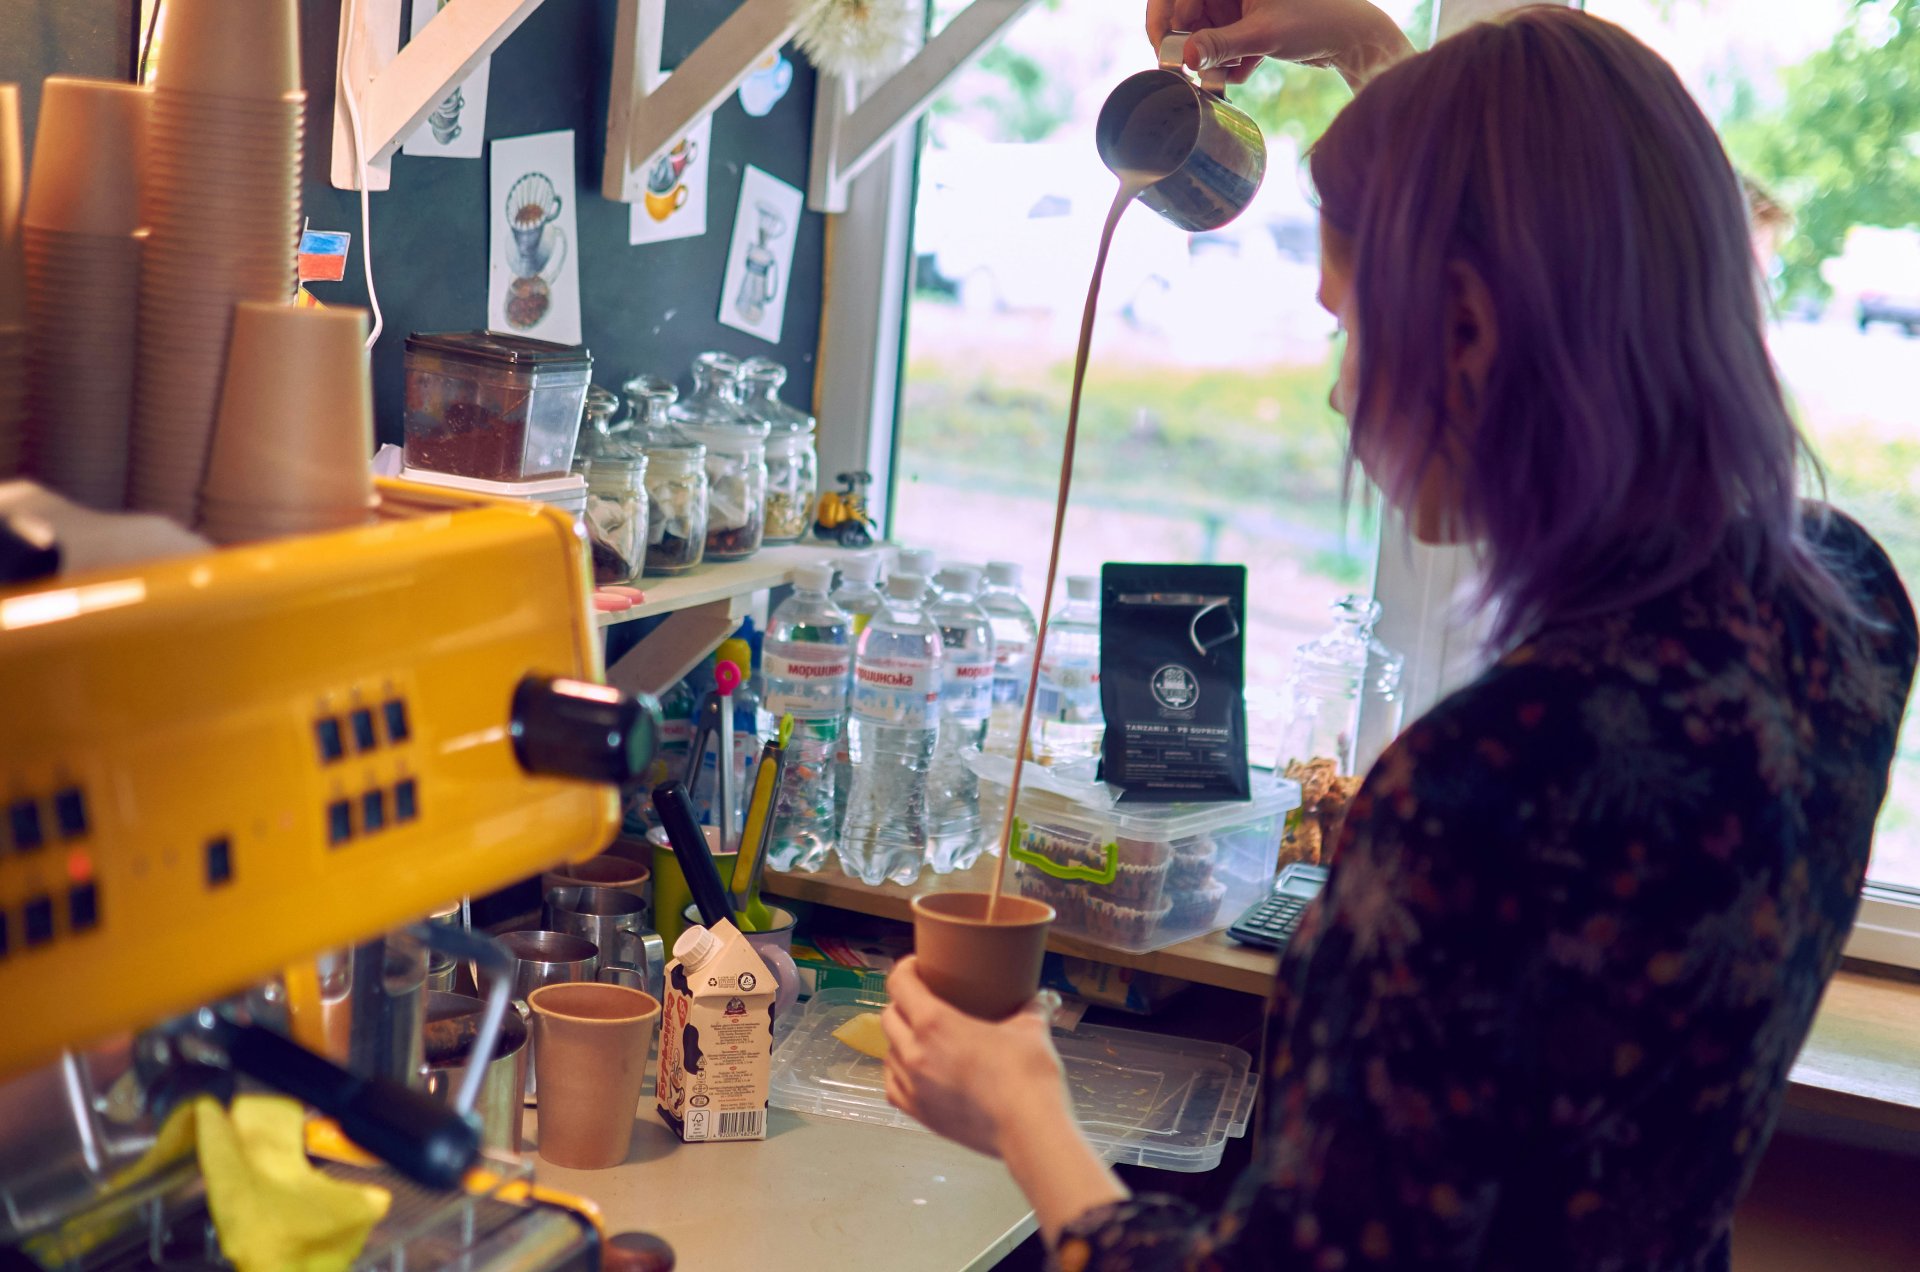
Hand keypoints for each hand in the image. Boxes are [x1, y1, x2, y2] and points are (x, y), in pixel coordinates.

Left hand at [881, 957, 1067, 1158]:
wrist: (1028, 1131)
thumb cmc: (1028, 1076)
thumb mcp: (1031, 1030)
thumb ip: (1032, 1008)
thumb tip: (1043, 998)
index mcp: (935, 1024)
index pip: (899, 985)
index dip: (904, 969)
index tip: (917, 966)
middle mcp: (914, 1053)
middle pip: (888, 1017)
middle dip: (901, 1003)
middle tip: (922, 1000)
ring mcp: (913, 1086)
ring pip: (888, 1052)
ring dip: (899, 1039)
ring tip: (919, 1036)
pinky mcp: (919, 1114)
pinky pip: (892, 1086)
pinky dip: (897, 1073)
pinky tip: (913, 1071)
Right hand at [1145, 0, 1411, 85]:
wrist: (1352, 36)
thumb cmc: (1315, 22)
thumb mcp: (1263, 35)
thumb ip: (1220, 46)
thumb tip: (1185, 59)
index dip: (1163, 21)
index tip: (1165, 54)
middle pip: (1188, 13)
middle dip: (1193, 45)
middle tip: (1197, 73)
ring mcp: (1239, 2)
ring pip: (1205, 31)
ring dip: (1214, 56)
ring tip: (1233, 70)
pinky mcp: (1248, 19)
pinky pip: (1223, 40)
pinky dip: (1232, 57)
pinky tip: (1252, 65)